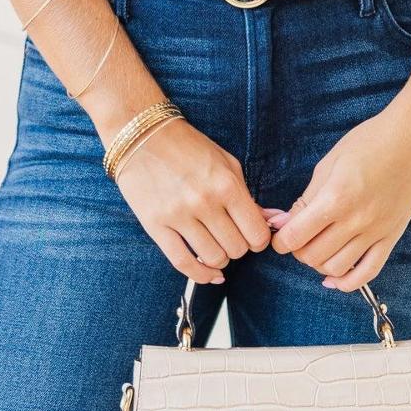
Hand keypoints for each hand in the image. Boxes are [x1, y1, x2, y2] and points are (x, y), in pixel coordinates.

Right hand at [112, 117, 273, 282]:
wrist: (141, 135)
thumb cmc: (188, 148)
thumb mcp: (226, 163)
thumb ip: (246, 195)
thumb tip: (268, 222)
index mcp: (226, 185)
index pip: (256, 232)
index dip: (259, 240)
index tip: (253, 236)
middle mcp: (204, 202)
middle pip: (237, 249)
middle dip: (239, 247)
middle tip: (231, 237)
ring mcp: (178, 215)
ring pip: (213, 258)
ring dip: (220, 259)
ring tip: (216, 246)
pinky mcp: (156, 225)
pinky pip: (182, 262)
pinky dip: (200, 275)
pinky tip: (209, 274)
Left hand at [264, 103, 410, 290]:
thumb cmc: (368, 143)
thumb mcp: (328, 165)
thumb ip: (306, 198)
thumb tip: (285, 223)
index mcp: (335, 198)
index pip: (296, 236)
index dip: (280, 241)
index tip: (280, 237)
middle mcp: (356, 219)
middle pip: (313, 256)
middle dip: (298, 252)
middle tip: (300, 238)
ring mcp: (376, 231)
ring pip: (336, 268)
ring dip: (319, 265)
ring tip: (318, 249)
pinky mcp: (392, 236)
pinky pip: (369, 272)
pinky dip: (348, 283)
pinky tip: (334, 279)